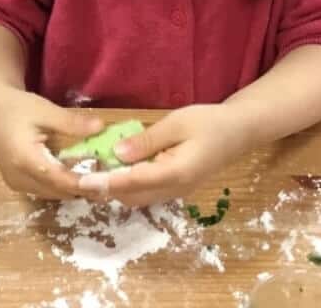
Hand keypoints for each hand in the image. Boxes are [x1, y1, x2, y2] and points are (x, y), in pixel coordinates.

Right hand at [0, 87, 103, 199]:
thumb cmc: (17, 107)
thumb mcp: (45, 110)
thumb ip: (72, 122)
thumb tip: (100, 127)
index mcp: (25, 160)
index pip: (60, 180)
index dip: (84, 183)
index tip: (106, 182)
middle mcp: (19, 178)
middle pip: (58, 191)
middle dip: (82, 187)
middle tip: (107, 179)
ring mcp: (16, 183)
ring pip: (52, 194)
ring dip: (72, 188)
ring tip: (95, 176)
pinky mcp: (17, 183)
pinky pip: (44, 190)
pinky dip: (60, 185)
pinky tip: (75, 173)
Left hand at [77, 104, 252, 206]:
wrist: (240, 131)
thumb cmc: (210, 122)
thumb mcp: (177, 123)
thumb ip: (147, 140)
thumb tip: (118, 153)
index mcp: (176, 173)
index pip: (133, 182)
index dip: (106, 182)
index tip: (82, 180)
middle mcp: (175, 189)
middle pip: (132, 196)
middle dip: (106, 189)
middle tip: (81, 173)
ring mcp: (177, 192)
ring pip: (138, 198)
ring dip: (117, 188)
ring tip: (94, 171)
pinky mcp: (176, 188)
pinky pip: (147, 193)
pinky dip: (129, 185)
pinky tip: (118, 169)